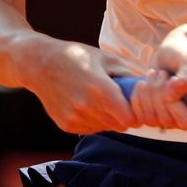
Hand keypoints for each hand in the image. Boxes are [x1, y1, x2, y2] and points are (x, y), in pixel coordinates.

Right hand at [23, 38, 137, 134]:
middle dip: (124, 115)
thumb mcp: (105, 58)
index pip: (129, 119)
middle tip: (121, 101)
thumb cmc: (76, 56)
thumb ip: (128, 74)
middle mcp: (87, 107)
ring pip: (105, 128)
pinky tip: (87, 104)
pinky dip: (94, 120)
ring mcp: (75, 118)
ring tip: (101, 99)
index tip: (136, 105)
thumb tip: (147, 87)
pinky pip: (90, 129)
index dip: (136, 113)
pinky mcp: (66, 125)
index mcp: (101, 90)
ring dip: (109, 118)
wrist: (39, 65)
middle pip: (119, 126)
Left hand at [130, 29, 186, 130]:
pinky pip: (141, 117)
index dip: (174, 104)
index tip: (171, 81)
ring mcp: (174, 121)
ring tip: (155, 74)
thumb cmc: (185, 54)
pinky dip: (138, 98)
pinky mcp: (157, 118)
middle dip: (159, 92)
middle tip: (162, 72)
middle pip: (166, 119)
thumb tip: (172, 94)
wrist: (172, 53)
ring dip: (148, 92)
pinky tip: (143, 83)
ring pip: (152, 119)